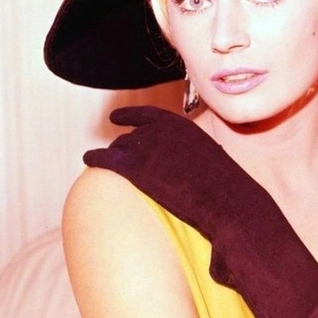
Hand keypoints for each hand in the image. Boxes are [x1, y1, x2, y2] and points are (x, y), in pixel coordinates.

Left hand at [84, 106, 275, 241]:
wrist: (228, 202)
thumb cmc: (227, 190)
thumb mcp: (214, 161)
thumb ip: (199, 155)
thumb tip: (202, 163)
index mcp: (183, 126)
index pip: (151, 116)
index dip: (131, 115)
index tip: (117, 117)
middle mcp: (164, 131)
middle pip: (133, 134)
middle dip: (123, 143)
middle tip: (115, 149)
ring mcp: (149, 147)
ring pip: (120, 147)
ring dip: (112, 153)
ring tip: (101, 158)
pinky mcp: (136, 167)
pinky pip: (107, 158)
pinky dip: (95, 156)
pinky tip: (88, 159)